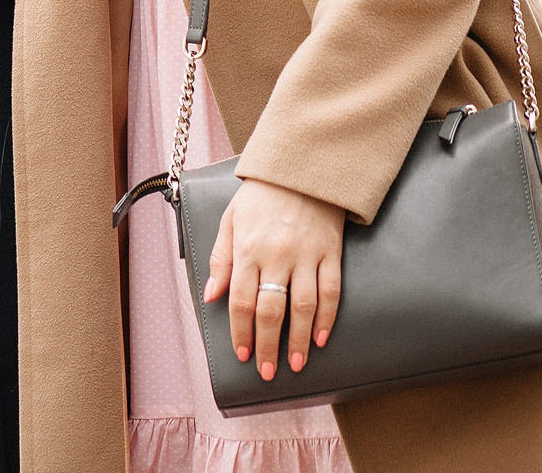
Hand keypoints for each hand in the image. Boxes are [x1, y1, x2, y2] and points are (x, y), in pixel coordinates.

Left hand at [202, 178, 344, 379]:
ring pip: (303, 307)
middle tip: (267, 371)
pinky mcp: (330, 254)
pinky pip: (331, 292)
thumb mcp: (229, 221)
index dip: (240, 332)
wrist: (300, 170)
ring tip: (294, 364)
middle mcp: (276, 256)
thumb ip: (220, 259)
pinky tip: (320, 339)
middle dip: (267, 345)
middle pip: (270, 310)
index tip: (241, 354)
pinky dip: (326, 318)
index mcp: (248, 249)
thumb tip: (211, 296)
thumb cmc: (259, 197)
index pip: (240, 300)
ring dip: (298, 340)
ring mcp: (306, 256)